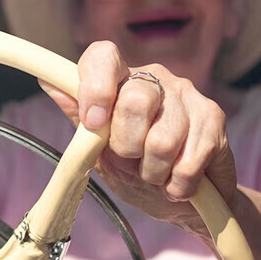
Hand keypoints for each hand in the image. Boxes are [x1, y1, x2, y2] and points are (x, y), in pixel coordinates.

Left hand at [40, 41, 237, 231]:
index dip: (95, 87)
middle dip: (127, 148)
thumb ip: (79, 116)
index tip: (93, 122)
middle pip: (134, 101)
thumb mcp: (100, 149)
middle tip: (132, 162)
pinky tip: (177, 184)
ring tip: (156, 176)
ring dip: (153, 173)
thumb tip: (46, 80)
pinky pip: (188, 161)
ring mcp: (186, 95)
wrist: (185, 203)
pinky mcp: (214, 119)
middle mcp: (154, 78)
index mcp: (120, 80)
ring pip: (162, 139)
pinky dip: (177, 185)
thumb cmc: (137, 171)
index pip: (103, 56)